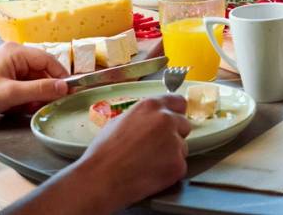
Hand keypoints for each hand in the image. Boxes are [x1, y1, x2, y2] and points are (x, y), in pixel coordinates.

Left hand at [0, 43, 68, 118]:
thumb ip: (40, 89)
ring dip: (34, 96)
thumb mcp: (10, 94)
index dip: (61, 75)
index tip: (72, 91)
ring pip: (33, 81)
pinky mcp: (3, 79)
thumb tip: (66, 87)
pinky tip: (19, 108)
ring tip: (29, 109)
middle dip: (45, 89)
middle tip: (49, 105)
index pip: (48, 60)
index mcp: (16, 52)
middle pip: (41, 71)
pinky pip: (22, 86)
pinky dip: (24, 98)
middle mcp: (14, 56)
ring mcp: (8, 67)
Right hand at [69, 95, 190, 210]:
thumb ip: (142, 117)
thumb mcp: (119, 122)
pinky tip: (150, 174)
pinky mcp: (177, 164)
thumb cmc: (103, 155)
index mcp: (151, 106)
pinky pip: (180, 166)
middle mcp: (166, 120)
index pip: (178, 102)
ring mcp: (174, 142)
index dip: (176, 113)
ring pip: (182, 147)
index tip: (175, 119)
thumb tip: (150, 119)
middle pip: (183, 125)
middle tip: (155, 149)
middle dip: (174, 136)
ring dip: (171, 155)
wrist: (99, 181)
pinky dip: (169, 172)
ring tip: (147, 164)